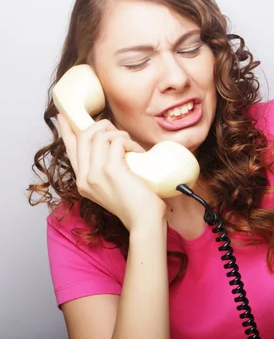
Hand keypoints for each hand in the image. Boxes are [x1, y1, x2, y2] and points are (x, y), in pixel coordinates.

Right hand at [57, 115, 165, 230]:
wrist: (144, 220)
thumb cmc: (135, 203)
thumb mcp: (113, 185)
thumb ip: (105, 168)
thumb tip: (112, 143)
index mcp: (83, 182)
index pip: (70, 151)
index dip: (66, 131)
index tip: (63, 117)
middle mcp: (85, 178)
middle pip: (84, 137)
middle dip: (103, 126)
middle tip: (119, 132)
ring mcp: (95, 174)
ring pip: (100, 136)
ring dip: (120, 135)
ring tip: (132, 146)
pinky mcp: (110, 170)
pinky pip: (117, 141)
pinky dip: (130, 142)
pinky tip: (138, 152)